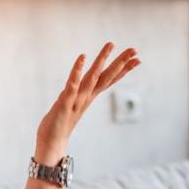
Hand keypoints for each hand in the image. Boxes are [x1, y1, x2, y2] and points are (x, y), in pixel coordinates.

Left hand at [35, 42, 140, 162]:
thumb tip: (82, 88)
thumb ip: (77, 96)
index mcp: (89, 97)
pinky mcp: (64, 103)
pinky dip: (77, 71)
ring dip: (102, 61)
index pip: (109, 80)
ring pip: (93, 77)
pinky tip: (82, 57)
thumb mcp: (72, 105)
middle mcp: (87, 98)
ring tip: (111, 44)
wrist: (51, 144)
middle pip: (107, 77)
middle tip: (135, 49)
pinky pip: (72, 85)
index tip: (138, 58)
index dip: (124, 69)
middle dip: (121, 62)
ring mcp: (77, 100)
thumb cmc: (59, 124)